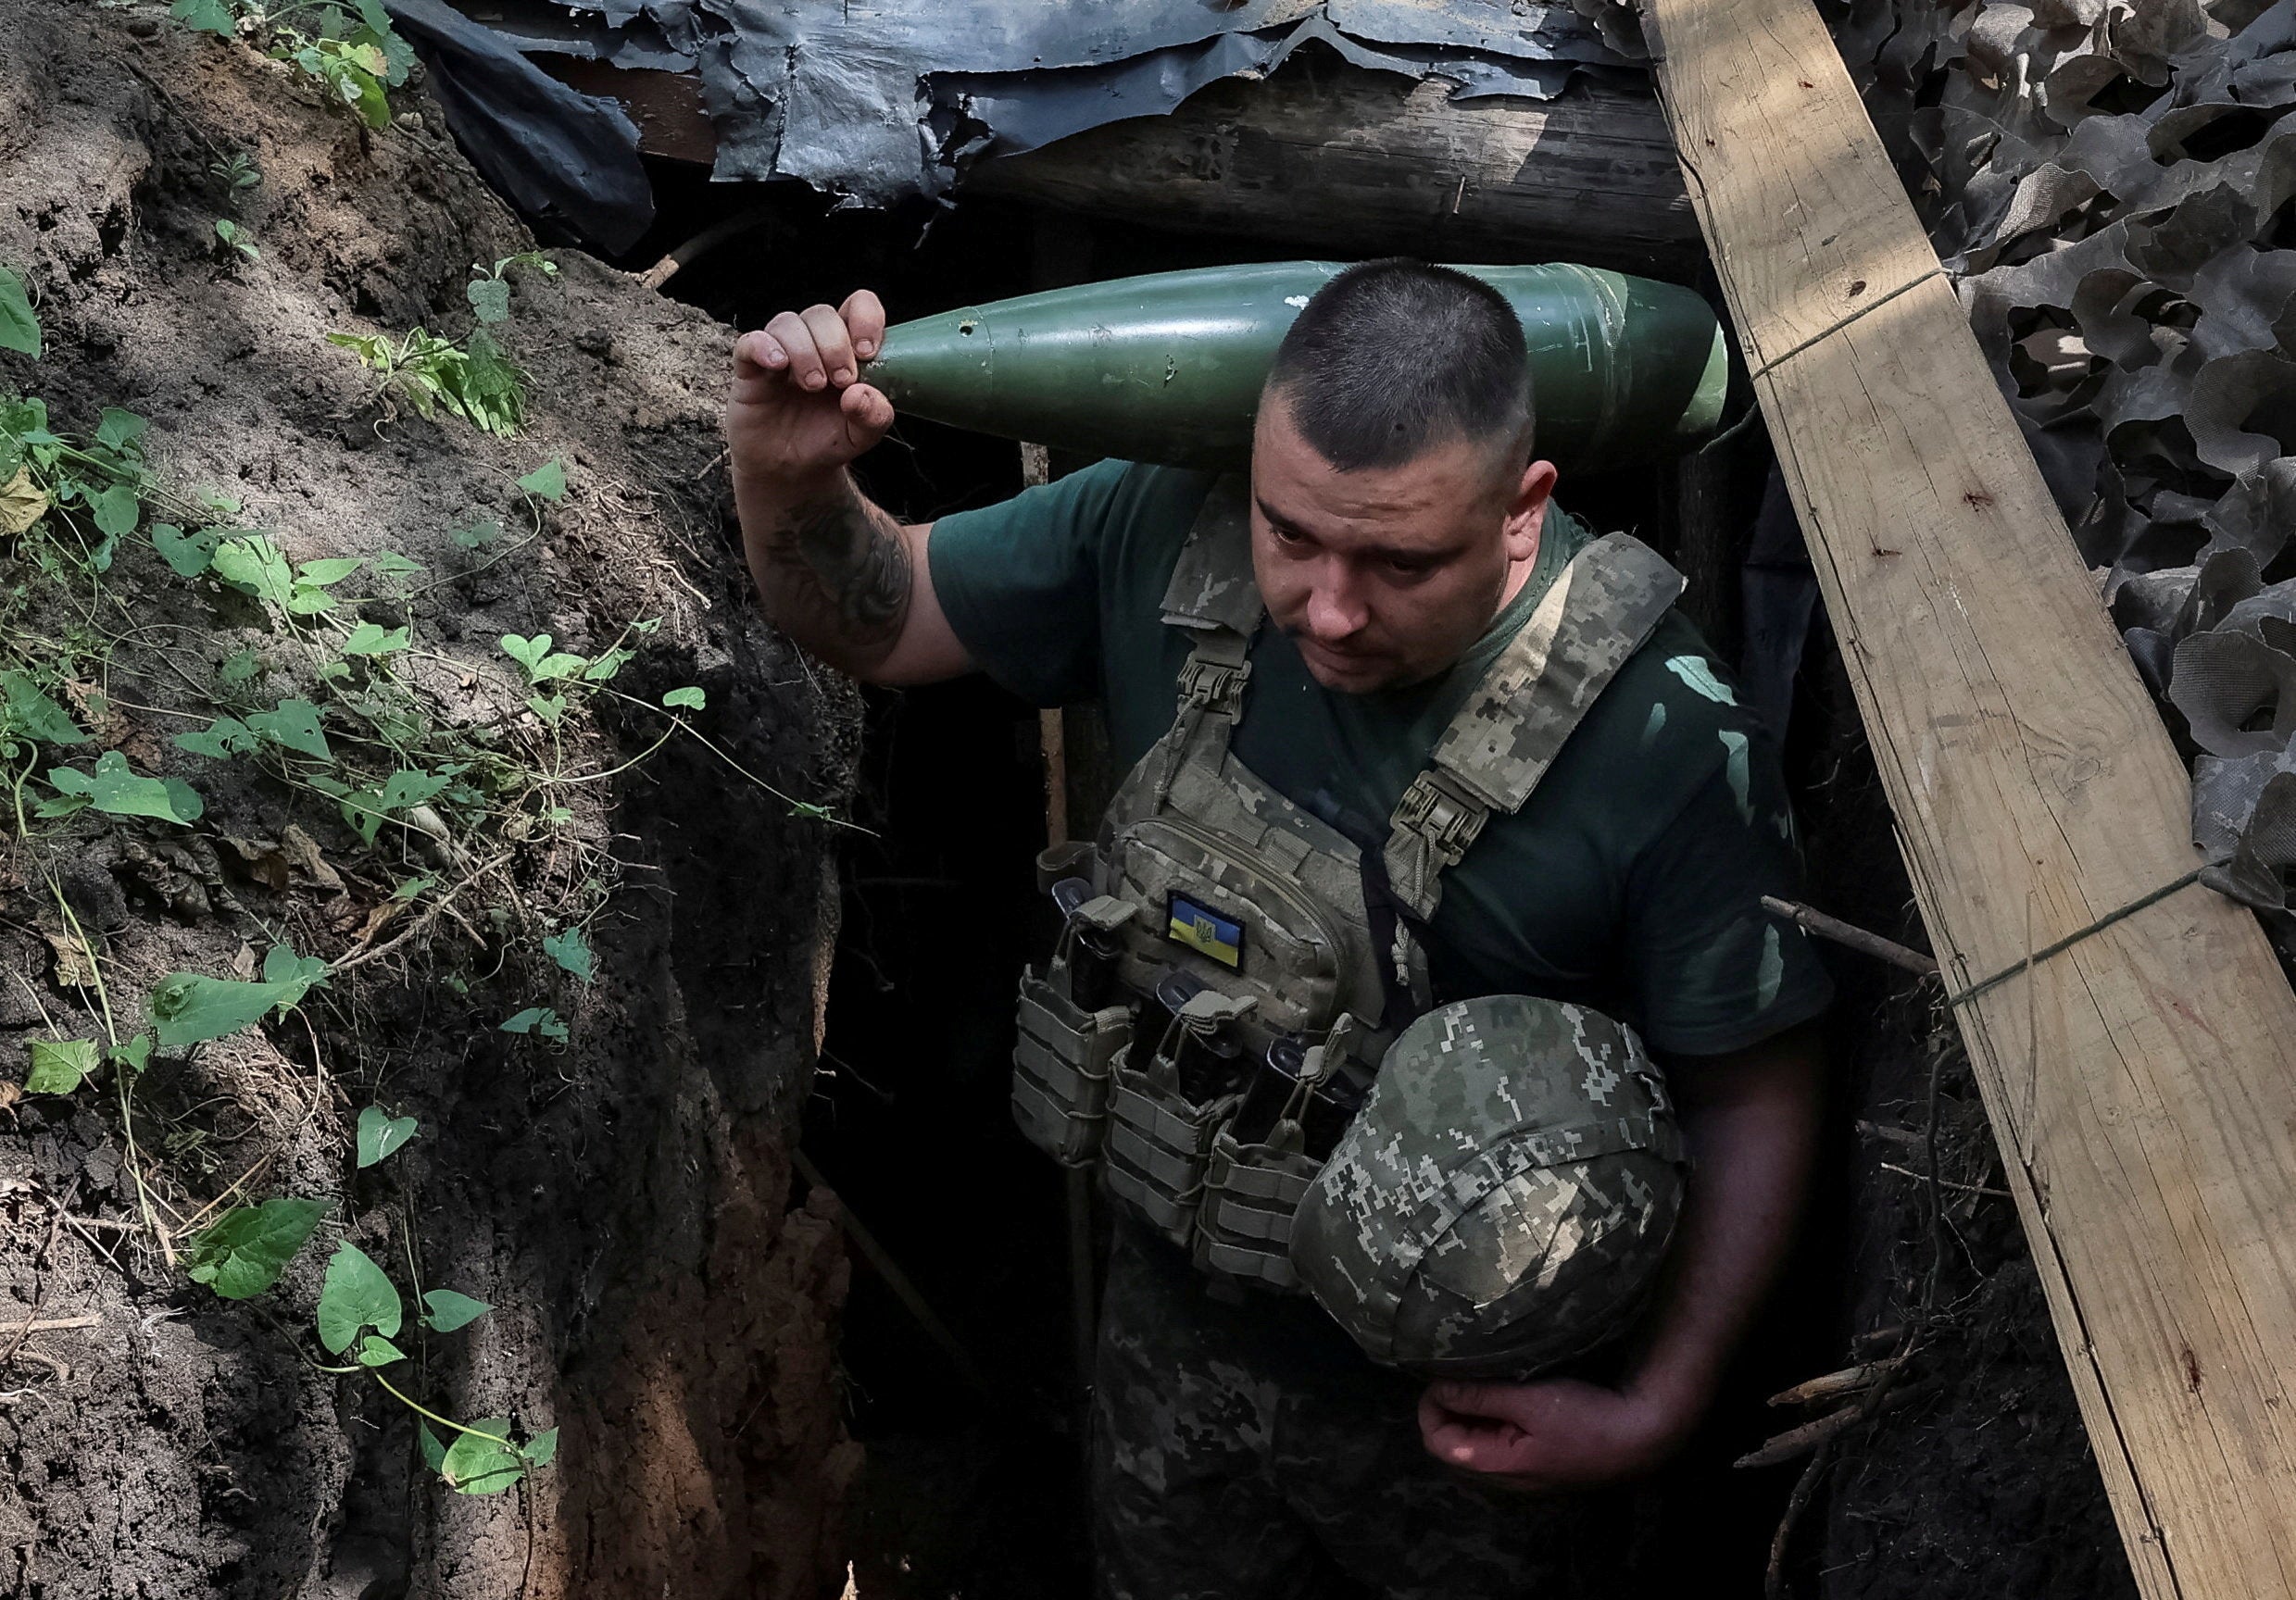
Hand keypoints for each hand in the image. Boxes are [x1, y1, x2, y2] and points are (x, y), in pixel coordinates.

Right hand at [726, 290, 893, 486]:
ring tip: (813, 386)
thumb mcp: (862, 435)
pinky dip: (764, 347)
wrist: (788, 468)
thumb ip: (874, 416)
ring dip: (805, 351)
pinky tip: (778, 366)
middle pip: (822, 314)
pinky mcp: (750, 368)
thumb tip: (861, 393)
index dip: (865, 319)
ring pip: (789, 323)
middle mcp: (813, 342)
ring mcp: (780, 352)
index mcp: (847, 347)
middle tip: (842, 381)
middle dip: (835, 346)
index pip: (858, 305)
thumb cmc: (826, 440)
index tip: (867, 353)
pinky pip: (750, 341)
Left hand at [1417, 1375, 1691, 1493]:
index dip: (1432, 1406)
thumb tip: (1436, 1386)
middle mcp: (1504, 1480)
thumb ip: (1480, 1395)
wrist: (1642, 1438)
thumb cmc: (1585, 1419)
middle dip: (1451, 1408)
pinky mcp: (1539, 1465)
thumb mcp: (1529, 1401)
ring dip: (1474, 1411)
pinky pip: (1500, 1444)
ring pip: (1477, 1443)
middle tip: (1464, 1372)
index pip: (1437, 1441)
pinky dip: (1495, 1419)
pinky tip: (1510, 1395)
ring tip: (1487, 1379)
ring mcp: (1523, 1476)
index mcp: (1496, 1467)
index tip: (1442, 1373)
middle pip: (1454, 1444)